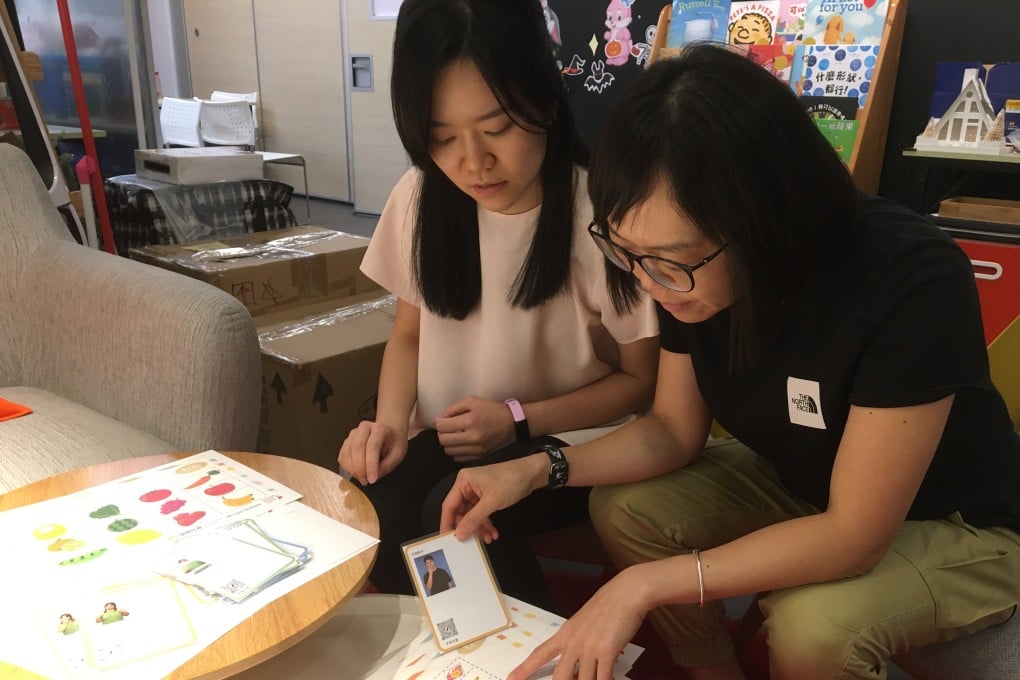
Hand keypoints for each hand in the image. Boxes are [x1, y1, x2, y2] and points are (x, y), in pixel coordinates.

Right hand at [338, 420, 407, 484]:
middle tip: (366, 481)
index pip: (372, 446)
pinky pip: (342, 456)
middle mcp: (364, 428)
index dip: (371, 464)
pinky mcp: (347, 441)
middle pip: (357, 448)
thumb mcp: (398, 455)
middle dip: (360, 468)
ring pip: (347, 452)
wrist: (389, 433)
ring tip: (362, 478)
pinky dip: (347, 467)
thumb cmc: (394, 443)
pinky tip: (355, 473)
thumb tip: (373, 477)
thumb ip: (387, 466)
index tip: (372, 479)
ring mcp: (353, 434)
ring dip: (352, 469)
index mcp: (380, 429)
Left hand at [434, 396, 515, 461]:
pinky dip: (456, 451)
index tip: (441, 420)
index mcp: (470, 421)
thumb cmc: (492, 410)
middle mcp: (472, 438)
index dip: (438, 422)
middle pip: (443, 440)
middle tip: (447, 428)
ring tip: (454, 435)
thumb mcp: (473, 401)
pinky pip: (457, 458)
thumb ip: (453, 408)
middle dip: (441, 433)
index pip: (442, 427)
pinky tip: (461, 443)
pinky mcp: (479, 457)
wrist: (512, 424)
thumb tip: (438, 420)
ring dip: (448, 443)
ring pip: (449, 451)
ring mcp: (476, 450)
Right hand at [440, 455, 545, 542]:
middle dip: (468, 527)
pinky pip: (482, 514)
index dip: (447, 523)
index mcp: (463, 481)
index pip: (449, 505)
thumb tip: (459, 534)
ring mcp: (478, 492)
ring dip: (479, 528)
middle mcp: (468, 486)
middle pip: (461, 512)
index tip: (446, 538)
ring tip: (487, 538)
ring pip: (472, 515)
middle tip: (471, 542)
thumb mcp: (491, 502)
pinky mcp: (487, 497)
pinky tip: (493, 533)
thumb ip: (473, 519)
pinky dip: (486, 523)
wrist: (533, 473)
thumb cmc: (511, 480)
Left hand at [508, 569, 646, 679]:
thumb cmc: (609, 605)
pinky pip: (603, 678)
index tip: (511, 679)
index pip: (540, 654)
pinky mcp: (606, 651)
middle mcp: (573, 641)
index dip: (524, 669)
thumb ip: (580, 641)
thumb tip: (584, 661)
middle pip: (560, 677)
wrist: (626, 593)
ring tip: (595, 678)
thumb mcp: (585, 622)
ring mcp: (589, 647)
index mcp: (565, 633)